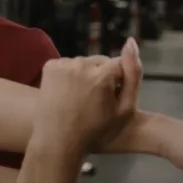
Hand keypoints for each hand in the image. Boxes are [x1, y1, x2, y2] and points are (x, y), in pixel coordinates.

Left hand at [34, 38, 142, 152]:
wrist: (58, 141)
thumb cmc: (96, 130)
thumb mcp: (125, 109)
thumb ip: (133, 74)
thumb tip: (131, 42)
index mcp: (102, 75)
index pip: (120, 64)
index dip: (119, 81)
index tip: (111, 98)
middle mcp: (81, 64)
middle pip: (101, 62)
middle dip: (102, 75)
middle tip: (95, 100)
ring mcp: (63, 64)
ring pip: (84, 63)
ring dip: (86, 74)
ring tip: (80, 98)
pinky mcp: (49, 66)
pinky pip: (67, 64)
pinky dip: (70, 74)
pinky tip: (68, 92)